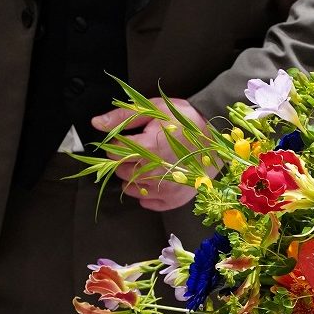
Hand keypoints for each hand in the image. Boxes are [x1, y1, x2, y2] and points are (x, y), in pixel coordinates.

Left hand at [92, 98, 213, 211]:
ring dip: (133, 177)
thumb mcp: (153, 109)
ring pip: (130, 189)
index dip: (117, 144)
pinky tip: (154, 180)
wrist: (217, 136)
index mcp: (147, 149)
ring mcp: (165, 188)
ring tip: (148, 164)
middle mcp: (154, 172)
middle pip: (120, 172)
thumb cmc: (186, 120)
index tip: (129, 139)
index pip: (113, 153)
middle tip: (141, 150)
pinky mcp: (175, 199)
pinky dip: (146, 194)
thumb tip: (96, 123)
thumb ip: (122, 117)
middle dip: (125, 160)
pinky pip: (148, 203)